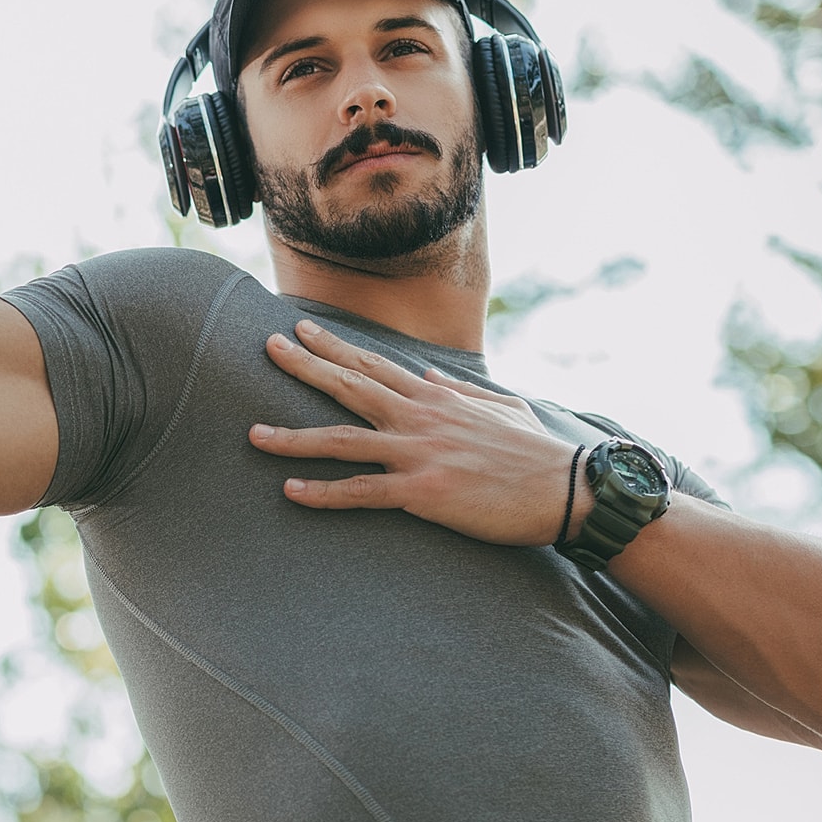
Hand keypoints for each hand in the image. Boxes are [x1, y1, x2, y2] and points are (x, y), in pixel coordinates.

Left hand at [248, 318, 582, 546]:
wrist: (567, 489)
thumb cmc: (538, 454)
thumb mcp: (502, 408)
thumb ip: (461, 392)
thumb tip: (429, 376)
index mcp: (437, 397)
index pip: (374, 364)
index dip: (335, 346)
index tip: (302, 328)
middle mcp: (420, 416)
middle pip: (349, 385)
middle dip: (305, 364)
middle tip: (267, 347)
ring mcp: (418, 453)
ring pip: (342, 440)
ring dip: (293, 437)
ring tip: (254, 434)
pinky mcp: (423, 492)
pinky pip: (361, 493)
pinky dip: (323, 493)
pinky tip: (290, 492)